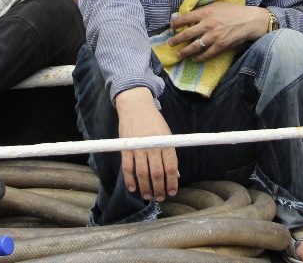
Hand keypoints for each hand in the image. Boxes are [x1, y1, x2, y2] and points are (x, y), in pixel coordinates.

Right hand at [115, 87, 178, 201]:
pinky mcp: (126, 148)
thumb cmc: (154, 121)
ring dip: (146, 188)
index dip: (172, 182)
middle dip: (159, 189)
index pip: (171, 168)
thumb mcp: (167, 135)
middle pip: (157, 174)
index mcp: (166, 143)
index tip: (172, 192)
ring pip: (142, 174)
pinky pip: (127, 168)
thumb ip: (170, 155)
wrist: (136, 106)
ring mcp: (139, 148)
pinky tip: (133, 188)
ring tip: (148, 196)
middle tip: (160, 198)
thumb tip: (176, 174)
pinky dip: (129, 180)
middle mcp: (153, 147)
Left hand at [168, 2, 267, 60]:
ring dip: (184, 52)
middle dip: (176, 40)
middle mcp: (207, 25)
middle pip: (187, 34)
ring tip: (178, 55)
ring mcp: (213, 37)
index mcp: (206, 13)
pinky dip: (199, 57)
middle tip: (170, 43)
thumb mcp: (218, 5)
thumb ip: (205, 9)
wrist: (249, 21)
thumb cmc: (234, 10)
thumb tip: (192, 14)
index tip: (172, 26)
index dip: (176, 23)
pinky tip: (194, 59)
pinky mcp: (220, 46)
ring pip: (194, 46)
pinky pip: (206, 54)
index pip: (185, 18)